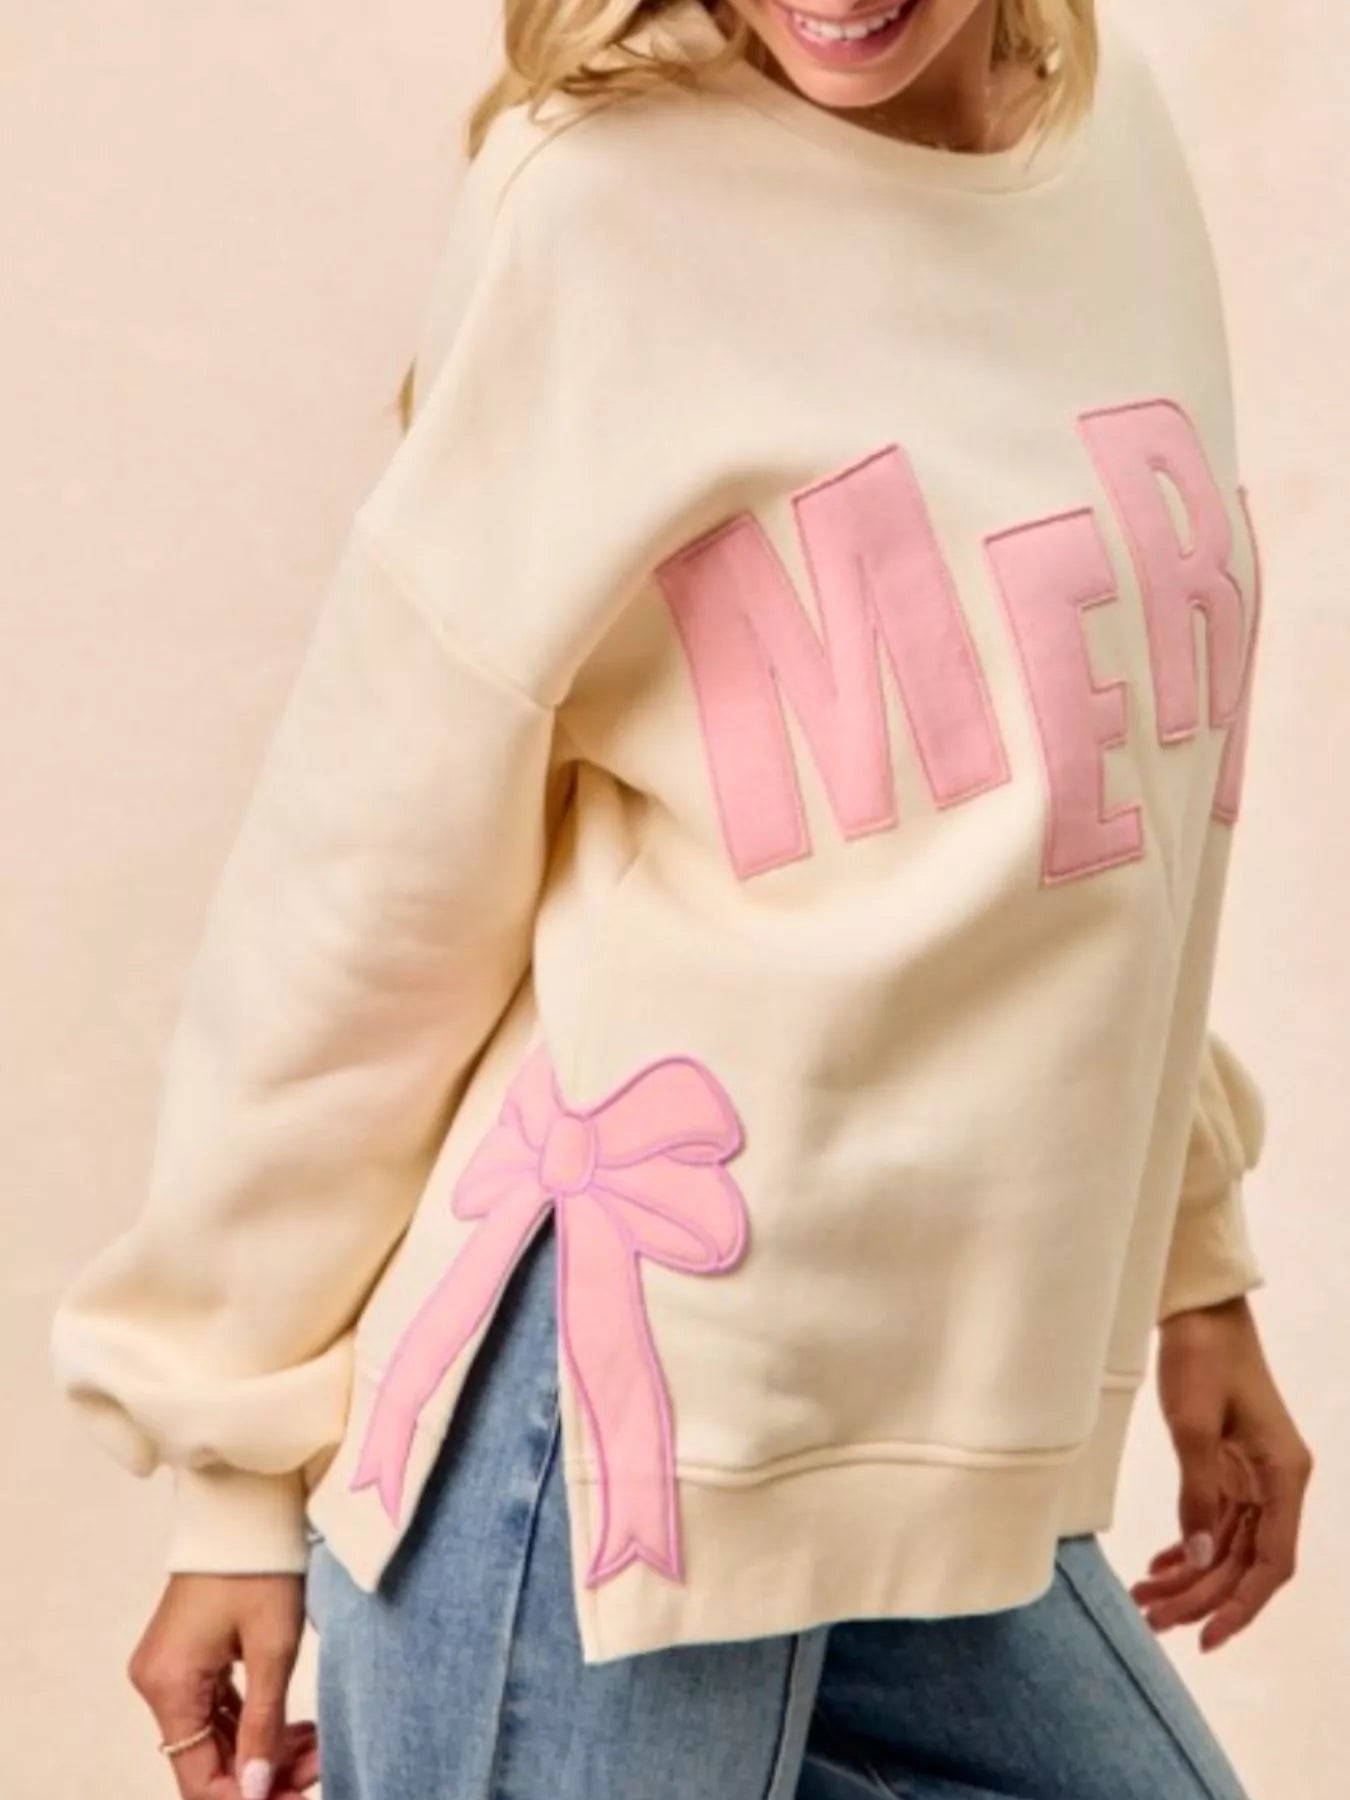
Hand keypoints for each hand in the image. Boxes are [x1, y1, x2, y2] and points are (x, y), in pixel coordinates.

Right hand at [128, 1574, 317, 1797]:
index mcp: (169, 1685)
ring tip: (318, 1750)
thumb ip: (263, 1724)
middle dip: (262, 1775)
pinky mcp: (185, 1658)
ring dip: (262, 1751)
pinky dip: (251, 1723)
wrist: (245, 1505)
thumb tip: (254, 1791)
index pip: (197, 1778)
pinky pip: (214, 1710)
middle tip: (319, 1771)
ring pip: (213, 1738)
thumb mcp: (274, 1646)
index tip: (298, 1796)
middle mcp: (157, 1683)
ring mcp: (168, 1670)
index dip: (246, 1798)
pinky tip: (294, 1731)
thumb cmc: (262, 1565)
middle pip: (205, 1761)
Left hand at [1131, 1294, 1313, 1652]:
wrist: (1198, 1308)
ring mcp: (1255, 1475)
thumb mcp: (1193, 1424)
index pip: (1273, 1561)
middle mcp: (1277, 1481)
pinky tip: (1160, 1567)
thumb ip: (1198, 1493)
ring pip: (1228, 1546)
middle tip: (1153, 1621)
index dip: (1243, 1605)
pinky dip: (1190, 1546)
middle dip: (1203, 1596)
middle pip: (1246, 1561)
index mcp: (1285, 1474)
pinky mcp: (1230, 1465)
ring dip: (1191, 1576)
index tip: (1208, 1637)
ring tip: (1146, 1602)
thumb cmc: (1202, 1355)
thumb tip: (1200, 1556)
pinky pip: (1216, 1521)